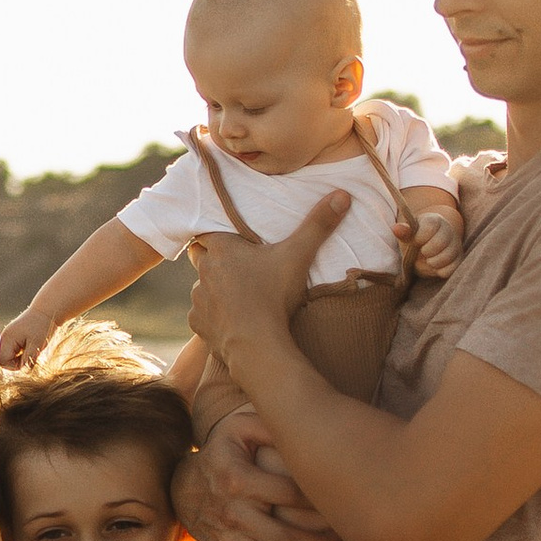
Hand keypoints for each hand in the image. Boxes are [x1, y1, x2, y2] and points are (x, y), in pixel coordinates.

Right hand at [0, 304, 46, 368]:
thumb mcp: (36, 344)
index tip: (27, 362)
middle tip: (31, 356)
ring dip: (19, 358)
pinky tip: (30, 348)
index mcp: (7, 339)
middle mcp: (4, 338)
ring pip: (8, 356)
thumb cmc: (42, 327)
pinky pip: (13, 351)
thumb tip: (23, 372)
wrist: (46, 310)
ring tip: (31, 351)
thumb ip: (28, 359)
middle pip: (3, 359)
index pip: (2, 361)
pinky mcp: (13, 337)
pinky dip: (21, 353)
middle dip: (16, 363)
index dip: (13, 366)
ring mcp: (8, 337)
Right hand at [174, 406, 343, 540]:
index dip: (324, 500)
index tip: (345, 501)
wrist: (185, 485)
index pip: (290, 494)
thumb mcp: (242, 427)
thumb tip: (308, 419)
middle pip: (288, 540)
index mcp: (235, 476)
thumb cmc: (227, 451)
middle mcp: (230, 513)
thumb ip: (272, 422)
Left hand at [187, 194, 345, 369]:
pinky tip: (232, 321)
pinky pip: (202, 316)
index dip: (219, 235)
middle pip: (204, 258)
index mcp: (222, 249)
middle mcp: (204, 271)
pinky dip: (214, 317)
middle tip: (242, 269)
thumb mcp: (298, 256)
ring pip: (203, 288)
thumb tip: (342, 194)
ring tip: (240, 298)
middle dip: (218, 262)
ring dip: (216, 290)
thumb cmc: (273, 297)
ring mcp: (199, 299)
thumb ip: (318, 225)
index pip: (207, 232)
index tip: (234, 241)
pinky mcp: (198, 324)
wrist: (256, 345)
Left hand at [407, 197, 465, 279]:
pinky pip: (451, 269)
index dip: (420, 237)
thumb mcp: (408, 234)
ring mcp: (455, 246)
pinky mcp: (458, 260)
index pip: (430, 227)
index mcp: (435, 221)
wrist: (429, 246)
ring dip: (433, 262)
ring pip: (447, 257)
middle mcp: (448, 231)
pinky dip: (440, 271)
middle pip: (439, 243)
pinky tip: (436, 266)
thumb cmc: (416, 239)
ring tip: (428, 259)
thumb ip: (404, 231)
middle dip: (426, 251)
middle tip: (422, 252)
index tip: (415, 241)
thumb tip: (396, 228)